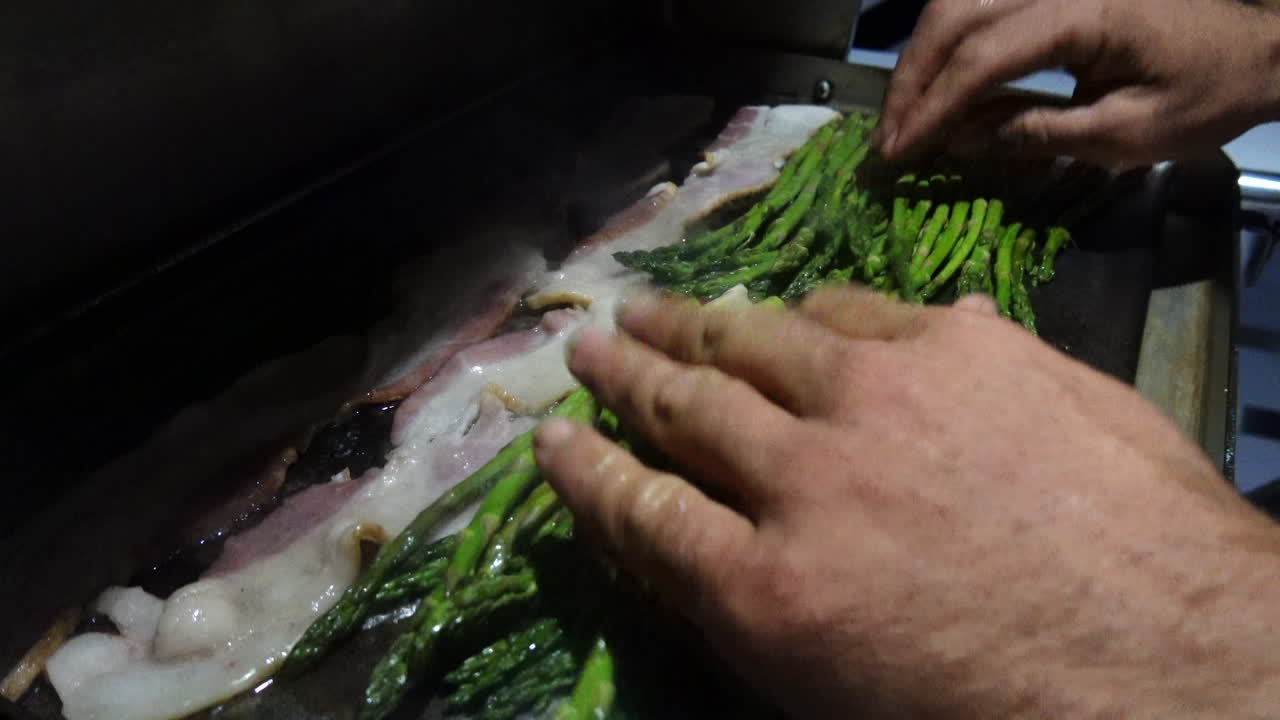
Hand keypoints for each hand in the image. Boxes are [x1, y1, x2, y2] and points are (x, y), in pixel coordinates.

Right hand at [535, 287, 1279, 718]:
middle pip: (685, 406)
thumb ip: (760, 617)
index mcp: (768, 593)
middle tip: (589, 342)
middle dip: (625, 373)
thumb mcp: (845, 700)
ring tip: (662, 309)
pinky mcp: (965, 349)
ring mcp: (886, 400)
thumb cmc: (1010, 711)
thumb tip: (715, 551)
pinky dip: (816, 313)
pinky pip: (862, 312)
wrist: (1185, 661)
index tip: (548, 436)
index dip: (585, 470)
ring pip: (759, 340)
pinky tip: (796, 308)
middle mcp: (805, 480)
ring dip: (698, 324)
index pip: (638, 512)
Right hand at [872, 0, 1279, 169]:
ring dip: (921, 56)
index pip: (982, 57)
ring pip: (957, 2)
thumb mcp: (1126, 135)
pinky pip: (981, 2)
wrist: (1254, 50)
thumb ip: (1040, 132)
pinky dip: (946, 37)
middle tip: (886, 138)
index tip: (898, 151)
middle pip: (954, 16)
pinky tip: (934, 77)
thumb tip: (965, 140)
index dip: (932, 107)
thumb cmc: (1203, 95)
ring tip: (902, 113)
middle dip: (911, 80)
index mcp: (1083, 14)